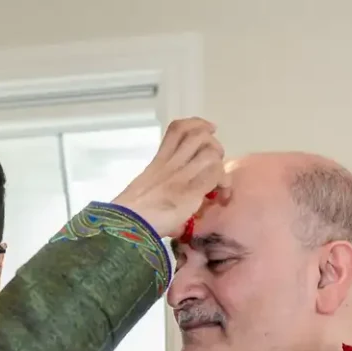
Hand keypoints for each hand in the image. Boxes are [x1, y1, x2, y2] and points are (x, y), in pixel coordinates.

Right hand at [112, 118, 228, 238]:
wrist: (128, 227)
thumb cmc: (133, 216)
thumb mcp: (145, 191)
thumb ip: (163, 186)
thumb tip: (182, 196)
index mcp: (158, 161)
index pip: (178, 128)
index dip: (197, 123)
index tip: (209, 128)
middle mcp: (170, 164)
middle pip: (199, 134)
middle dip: (214, 145)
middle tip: (215, 164)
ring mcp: (181, 176)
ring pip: (211, 151)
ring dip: (220, 166)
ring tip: (220, 183)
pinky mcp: (190, 191)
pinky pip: (215, 174)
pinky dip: (223, 183)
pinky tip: (221, 197)